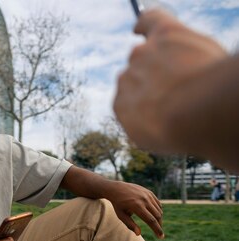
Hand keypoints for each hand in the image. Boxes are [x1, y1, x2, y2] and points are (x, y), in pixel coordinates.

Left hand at [104, 181, 163, 237]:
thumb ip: (130, 224)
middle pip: (157, 216)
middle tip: (159, 233)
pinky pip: (157, 203)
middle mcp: (144, 200)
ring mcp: (147, 195)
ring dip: (159, 219)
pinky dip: (158, 210)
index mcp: (137, 206)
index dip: (157, 229)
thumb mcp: (121, 215)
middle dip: (159, 226)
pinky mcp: (149, 192)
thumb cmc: (118, 204)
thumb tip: (138, 234)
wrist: (116, 189)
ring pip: (159, 210)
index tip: (161, 236)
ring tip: (155, 225)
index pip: (151, 220)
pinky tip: (155, 216)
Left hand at [114, 9, 226, 153]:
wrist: (197, 110)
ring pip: (132, 88)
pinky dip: (139, 119)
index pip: (149, 20)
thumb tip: (176, 66)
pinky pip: (128, 112)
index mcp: (168, 33)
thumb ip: (184, 55)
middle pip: (140, 61)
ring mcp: (127, 78)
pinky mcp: (120, 105)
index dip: (144, 26)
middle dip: (151, 75)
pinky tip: (159, 125)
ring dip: (145, 99)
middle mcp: (142, 53)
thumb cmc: (213, 83)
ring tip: (170, 114)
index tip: (138, 30)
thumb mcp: (207, 57)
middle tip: (172, 94)